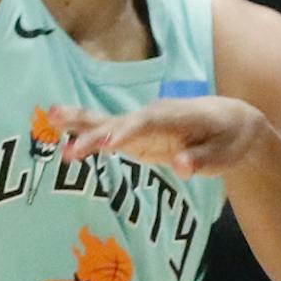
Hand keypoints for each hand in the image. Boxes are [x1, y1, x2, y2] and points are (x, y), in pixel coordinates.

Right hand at [59, 95, 269, 176]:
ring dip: (79, 123)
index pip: (149, 123)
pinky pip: (106, 132)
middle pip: (121, 121)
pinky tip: (59, 134)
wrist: (231, 120)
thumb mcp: (224, 153)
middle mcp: (154, 114)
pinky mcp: (134, 134)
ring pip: (107, 121)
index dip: (128, 132)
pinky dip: (83, 133)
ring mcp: (142, 123)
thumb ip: (202, 160)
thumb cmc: (228, 138)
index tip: (108, 143)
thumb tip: (180, 166)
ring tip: (50, 117)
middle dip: (95, 133)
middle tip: (68, 149)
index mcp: (177, 116)